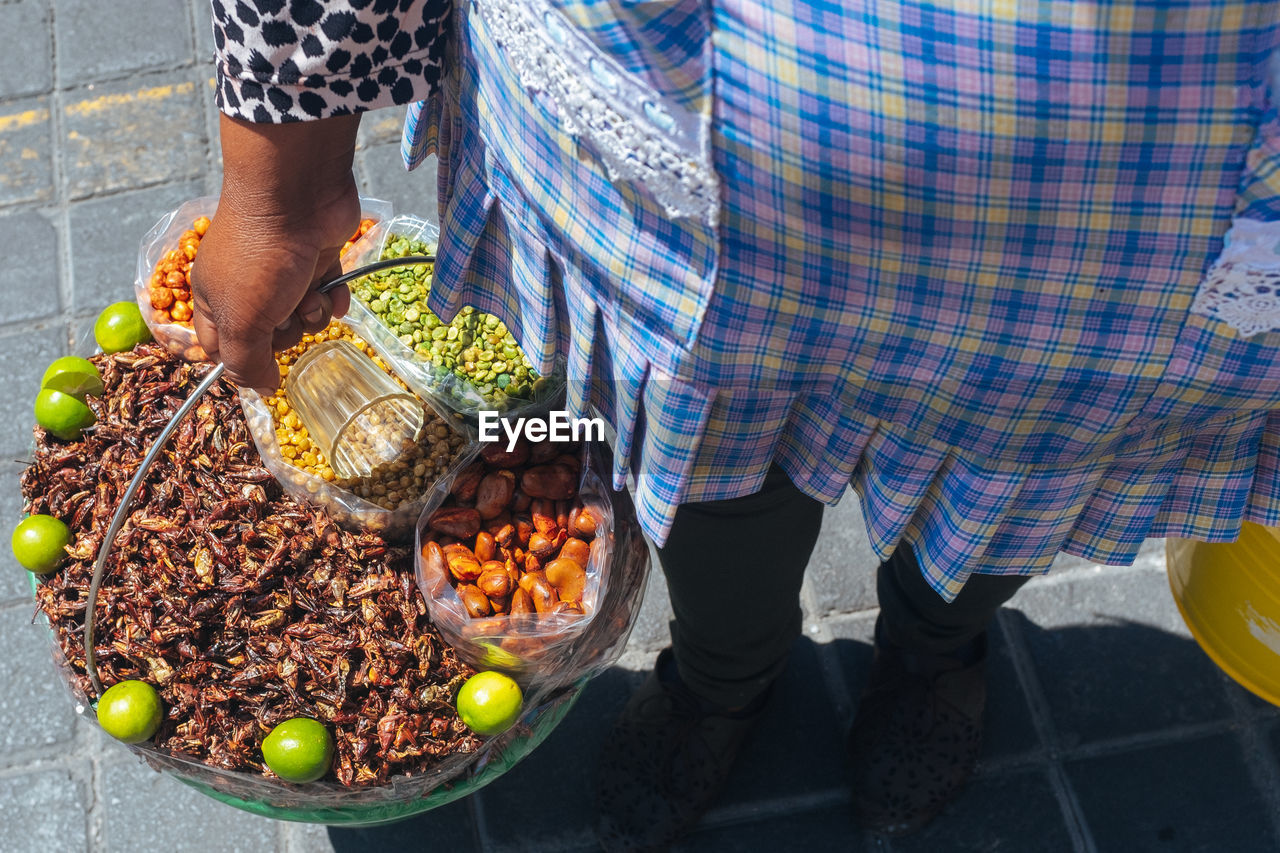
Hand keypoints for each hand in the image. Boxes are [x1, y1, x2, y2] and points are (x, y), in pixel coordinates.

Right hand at [191, 113, 362, 394]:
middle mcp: (245, 286)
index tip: (262, 366)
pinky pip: (329, 295)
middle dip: (285, 333)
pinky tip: (334, 287)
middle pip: (269, 337)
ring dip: (312, 313)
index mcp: (212, 298)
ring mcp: (282, 272)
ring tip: (310, 292)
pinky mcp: (316, 259)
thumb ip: (246, 362)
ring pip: (303, 317)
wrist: (299, 196)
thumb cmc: (260, 257)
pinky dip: (335, 296)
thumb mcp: (241, 320)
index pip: (220, 348)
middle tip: (286, 313)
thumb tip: (261, 391)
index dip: (242, 361)